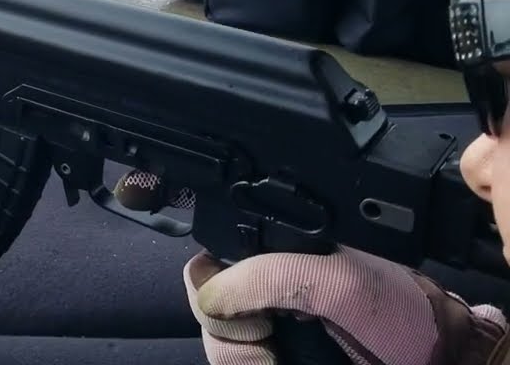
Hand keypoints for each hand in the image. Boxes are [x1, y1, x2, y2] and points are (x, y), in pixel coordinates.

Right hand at [184, 247, 507, 364]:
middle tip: (269, 334)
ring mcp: (269, 337)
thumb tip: (211, 291)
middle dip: (228, 326)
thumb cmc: (409, 322)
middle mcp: (268, 297)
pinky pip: (236, 364)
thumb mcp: (342, 282)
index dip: (215, 284)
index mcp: (280, 260)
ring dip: (240, 355)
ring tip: (278, 356)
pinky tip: (276, 364)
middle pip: (205, 307)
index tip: (250, 304)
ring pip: (216, 345)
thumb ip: (274, 272)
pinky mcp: (271, 362)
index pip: (211, 263)